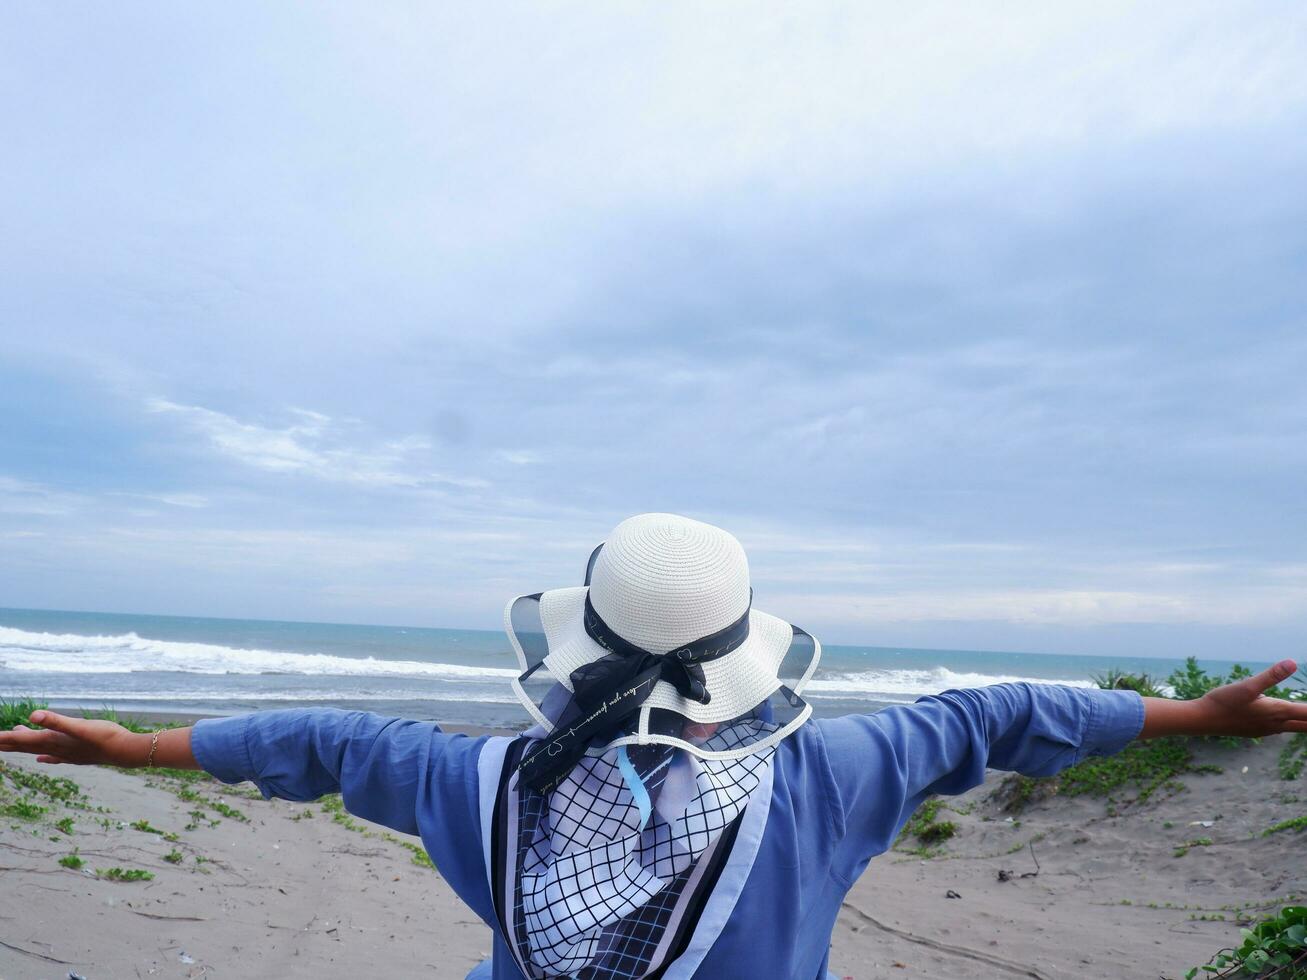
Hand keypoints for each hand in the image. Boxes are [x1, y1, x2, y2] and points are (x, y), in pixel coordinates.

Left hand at [0, 710, 149, 765]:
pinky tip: (42, 759)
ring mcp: (65, 754)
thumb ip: (56, 720)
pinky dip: (44, 756)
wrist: (125, 751)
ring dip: (22, 745)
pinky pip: (54, 756)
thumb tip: (32, 715)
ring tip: (11, 740)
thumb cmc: (104, 736)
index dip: (3, 738)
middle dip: (6, 743)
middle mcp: (55, 749)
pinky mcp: (76, 754)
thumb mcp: (80, 725)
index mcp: (53, 740)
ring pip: (37, 749)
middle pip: (24, 747)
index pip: (20, 740)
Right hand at [1141, 659, 1306, 738]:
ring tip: (1306, 716)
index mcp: (1277, 712)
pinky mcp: (1256, 731)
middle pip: (1306, 725)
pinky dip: (1291, 724)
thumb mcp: (1246, 686)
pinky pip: (1281, 728)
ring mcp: (1266, 730)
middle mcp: (1276, 724)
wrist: (1200, 721)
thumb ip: (1271, 675)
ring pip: (1295, 728)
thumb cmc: (1222, 702)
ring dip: (1305, 722)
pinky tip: (1285, 721)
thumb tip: (1293, 662)